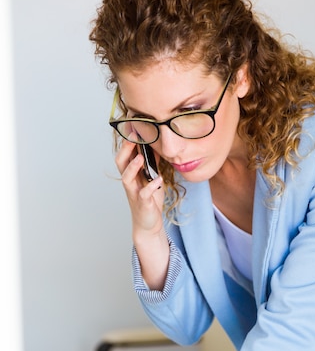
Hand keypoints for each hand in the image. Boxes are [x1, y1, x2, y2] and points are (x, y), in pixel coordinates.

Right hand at [115, 137, 169, 288]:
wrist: (148, 224)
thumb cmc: (149, 200)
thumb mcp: (151, 178)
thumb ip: (151, 164)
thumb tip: (156, 145)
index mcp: (131, 174)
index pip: (125, 154)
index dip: (127, 141)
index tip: (132, 126)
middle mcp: (130, 182)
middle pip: (121, 163)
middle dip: (126, 149)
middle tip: (133, 136)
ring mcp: (134, 193)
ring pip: (127, 178)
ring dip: (133, 167)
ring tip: (140, 158)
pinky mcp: (142, 204)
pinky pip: (144, 194)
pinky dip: (151, 187)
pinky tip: (159, 181)